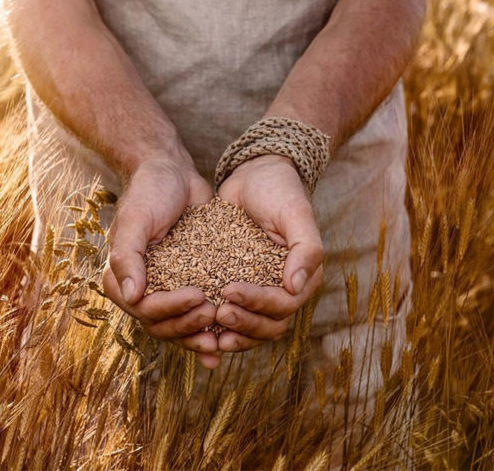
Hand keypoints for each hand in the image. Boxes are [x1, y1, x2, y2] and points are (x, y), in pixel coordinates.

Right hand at [102, 156, 221, 368]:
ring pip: (180, 325)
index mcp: (122, 277)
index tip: (198, 295)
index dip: (170, 309)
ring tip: (224, 329)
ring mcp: (166, 288)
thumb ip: (128, 256)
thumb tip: (131, 295)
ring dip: (199, 332)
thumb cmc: (149, 191)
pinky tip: (227, 337)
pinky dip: (210, 327)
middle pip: (162, 325)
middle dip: (188, 325)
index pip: (144, 309)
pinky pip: (197, 311)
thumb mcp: (136, 219)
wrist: (172, 173)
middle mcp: (141, 288)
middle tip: (213, 312)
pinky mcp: (189, 281)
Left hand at [215, 154, 323, 351]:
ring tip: (210, 328)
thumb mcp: (295, 213)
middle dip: (245, 323)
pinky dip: (219, 325)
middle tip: (218, 313)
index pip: (284, 304)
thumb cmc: (279, 190)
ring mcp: (260, 288)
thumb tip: (295, 286)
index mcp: (302, 275)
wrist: (254, 174)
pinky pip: (233, 312)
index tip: (229, 291)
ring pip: (252, 326)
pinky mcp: (238, 282)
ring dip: (234, 332)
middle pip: (269, 324)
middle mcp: (283, 288)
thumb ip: (306, 249)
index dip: (258, 304)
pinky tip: (201, 327)